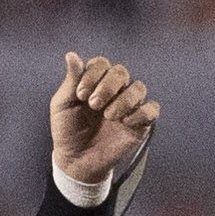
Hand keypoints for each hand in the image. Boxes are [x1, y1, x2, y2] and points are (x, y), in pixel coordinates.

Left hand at [50, 54, 159, 186]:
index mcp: (95, 81)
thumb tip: (71, 54)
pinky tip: (124, 123)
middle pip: (121, 72)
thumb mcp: (63, 105)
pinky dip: (141, 113)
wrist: (76, 161)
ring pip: (138, 88)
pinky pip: (152, 109)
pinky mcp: (139, 123)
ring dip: (124, 100)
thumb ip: (71, 80)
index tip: (80, 95)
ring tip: (108, 115)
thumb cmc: (67, 131)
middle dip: (108, 86)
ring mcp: (128, 106)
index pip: (101, 64)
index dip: (93, 75)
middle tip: (93, 105)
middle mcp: (114, 90)